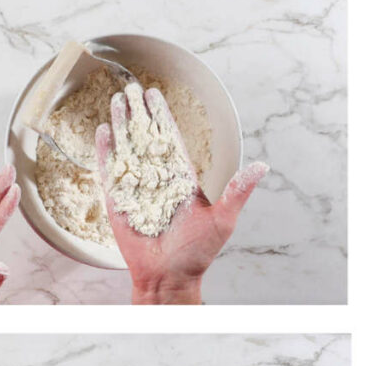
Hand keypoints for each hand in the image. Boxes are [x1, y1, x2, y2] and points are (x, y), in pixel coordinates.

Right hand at [95, 87, 268, 303]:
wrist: (168, 276)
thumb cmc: (197, 253)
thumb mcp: (222, 220)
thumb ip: (237, 192)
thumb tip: (261, 166)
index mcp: (181, 179)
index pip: (170, 140)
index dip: (162, 117)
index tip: (155, 96)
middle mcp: (157, 179)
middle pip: (145, 138)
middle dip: (138, 113)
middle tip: (131, 88)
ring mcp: (135, 189)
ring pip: (126, 149)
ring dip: (121, 125)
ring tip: (115, 101)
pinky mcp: (117, 202)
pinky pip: (109, 172)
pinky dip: (105, 152)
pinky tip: (102, 132)